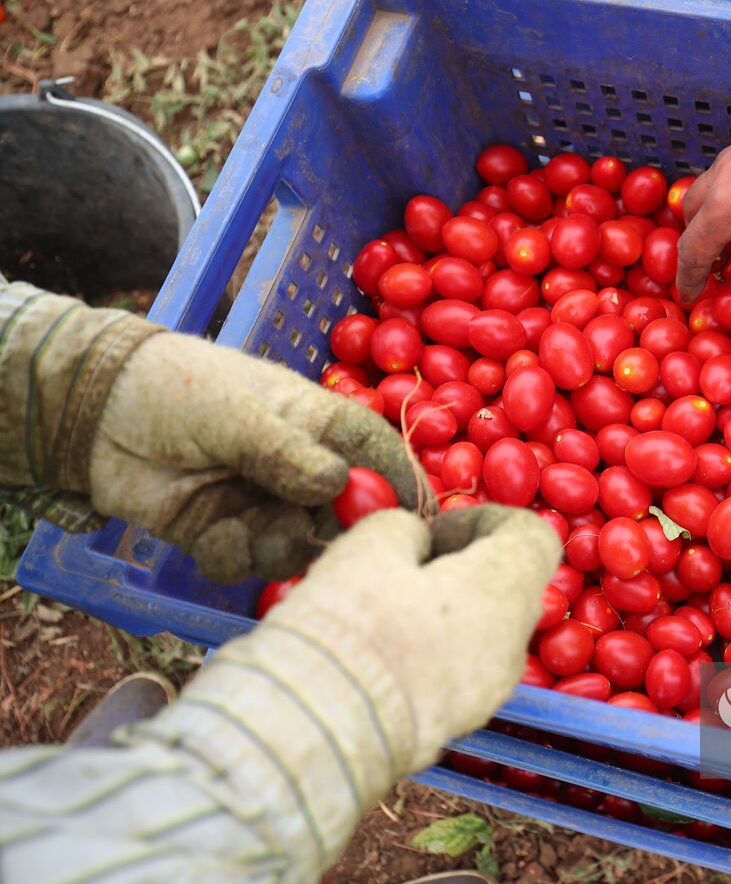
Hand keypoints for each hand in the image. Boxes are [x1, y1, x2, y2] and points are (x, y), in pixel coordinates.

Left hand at [90, 331, 418, 582]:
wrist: (92, 411)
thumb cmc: (178, 389)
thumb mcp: (239, 414)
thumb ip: (287, 454)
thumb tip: (339, 487)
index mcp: (318, 427)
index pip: (378, 457)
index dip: (403, 490)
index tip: (416, 525)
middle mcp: (299, 469)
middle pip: (344, 517)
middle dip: (333, 536)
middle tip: (313, 538)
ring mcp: (260, 504)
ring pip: (295, 547)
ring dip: (278, 549)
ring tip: (249, 531)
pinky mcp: (220, 533)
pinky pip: (245, 564)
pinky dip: (231, 557)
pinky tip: (210, 534)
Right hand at [262, 505, 559, 767]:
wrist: (325, 729)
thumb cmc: (354, 622)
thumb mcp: (369, 547)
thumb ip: (405, 529)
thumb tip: (415, 541)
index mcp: (506, 589)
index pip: (534, 537)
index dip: (488, 520)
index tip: (437, 529)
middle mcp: (514, 643)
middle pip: (510, 587)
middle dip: (465, 567)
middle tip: (404, 567)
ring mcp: (492, 691)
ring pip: (487, 634)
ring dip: (449, 613)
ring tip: (386, 613)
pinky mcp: (461, 724)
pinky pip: (463, 674)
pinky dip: (436, 654)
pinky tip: (384, 656)